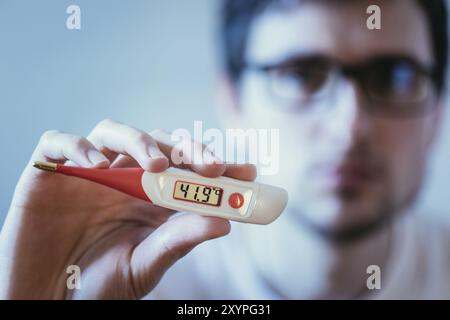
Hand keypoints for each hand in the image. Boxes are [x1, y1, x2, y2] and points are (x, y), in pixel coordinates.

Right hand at [0, 119, 255, 298]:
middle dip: (186, 149)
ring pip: (114, 131)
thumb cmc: (97, 283)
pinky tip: (97, 166)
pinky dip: (78, 146)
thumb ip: (179, 240)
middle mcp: (122, 178)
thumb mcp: (145, 263)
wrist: (46, 298)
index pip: (186, 170)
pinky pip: (60, 142)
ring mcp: (86, 171)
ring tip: (155, 166)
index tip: (248, 171)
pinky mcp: (49, 170)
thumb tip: (225, 222)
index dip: (216, 166)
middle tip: (211, 166)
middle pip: (157, 143)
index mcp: (148, 198)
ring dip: (139, 141)